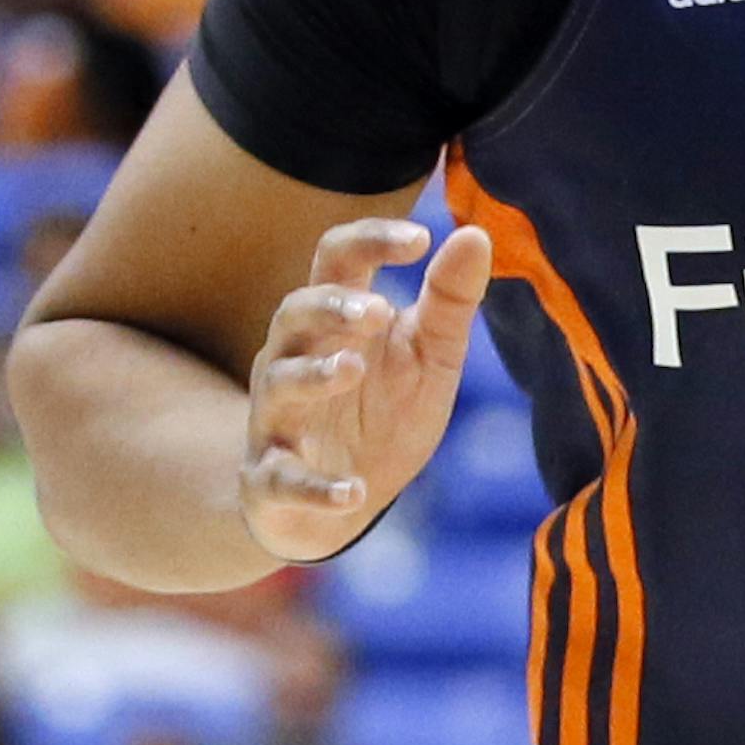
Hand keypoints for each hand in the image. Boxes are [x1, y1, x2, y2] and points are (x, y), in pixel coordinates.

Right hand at [241, 218, 492, 564]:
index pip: (338, 259)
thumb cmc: (383, 414)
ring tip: (352, 368)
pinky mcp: (269, 480)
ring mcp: (276, 419)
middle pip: (294, 312)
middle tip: (378, 311)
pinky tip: (353, 492)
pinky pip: (281, 479)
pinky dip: (316, 486)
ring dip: (313, 376)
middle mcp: (295, 358)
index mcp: (336, 321)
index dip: (370, 240)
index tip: (422, 237)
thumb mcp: (428, 357)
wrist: (343, 510)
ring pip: (278, 383)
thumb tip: (475, 234)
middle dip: (331, 307)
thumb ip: (449, 300)